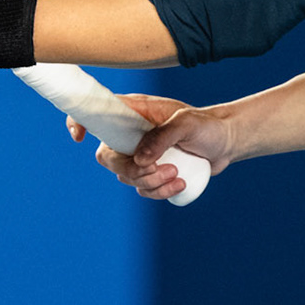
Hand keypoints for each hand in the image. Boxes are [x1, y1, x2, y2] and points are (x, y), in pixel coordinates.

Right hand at [67, 92, 237, 201]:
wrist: (226, 142)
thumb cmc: (206, 125)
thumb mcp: (187, 123)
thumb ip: (162, 136)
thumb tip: (140, 159)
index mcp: (133, 112)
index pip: (96, 113)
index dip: (79, 121)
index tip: (79, 136)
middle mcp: (131, 134)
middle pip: (107, 156)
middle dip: (131, 170)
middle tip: (159, 168)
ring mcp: (141, 155)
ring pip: (125, 177)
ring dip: (150, 183)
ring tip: (177, 174)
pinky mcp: (152, 173)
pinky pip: (142, 190)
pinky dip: (158, 192)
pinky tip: (179, 184)